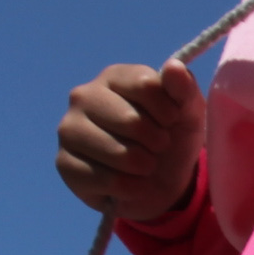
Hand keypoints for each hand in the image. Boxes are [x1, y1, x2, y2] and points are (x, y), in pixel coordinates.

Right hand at [56, 63, 203, 219]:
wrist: (161, 181)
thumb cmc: (171, 136)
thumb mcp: (188, 112)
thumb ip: (184, 88)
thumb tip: (173, 67)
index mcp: (114, 77)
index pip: (146, 85)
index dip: (169, 111)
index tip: (172, 121)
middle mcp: (83, 97)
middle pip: (131, 121)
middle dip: (157, 141)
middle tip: (158, 147)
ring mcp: (69, 130)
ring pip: (118, 153)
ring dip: (144, 166)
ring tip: (145, 164)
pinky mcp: (65, 164)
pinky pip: (107, 180)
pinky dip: (130, 187)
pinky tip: (131, 182)